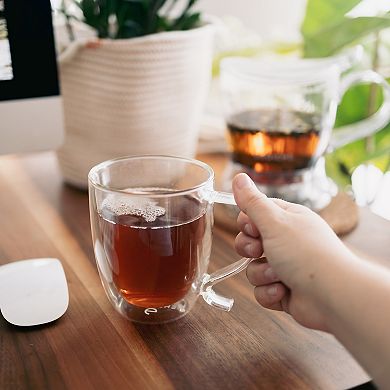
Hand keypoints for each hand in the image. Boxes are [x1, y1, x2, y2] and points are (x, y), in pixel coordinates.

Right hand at [232, 173, 353, 331]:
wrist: (333, 295)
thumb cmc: (307, 253)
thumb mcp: (274, 221)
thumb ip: (252, 202)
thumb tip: (239, 177)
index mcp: (287, 219)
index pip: (255, 214)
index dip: (247, 223)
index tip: (253, 228)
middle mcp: (286, 241)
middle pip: (250, 242)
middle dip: (249, 249)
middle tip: (259, 251)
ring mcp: (285, 267)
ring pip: (253, 268)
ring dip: (262, 273)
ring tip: (279, 275)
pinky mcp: (284, 290)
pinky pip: (261, 290)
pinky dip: (269, 292)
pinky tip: (283, 291)